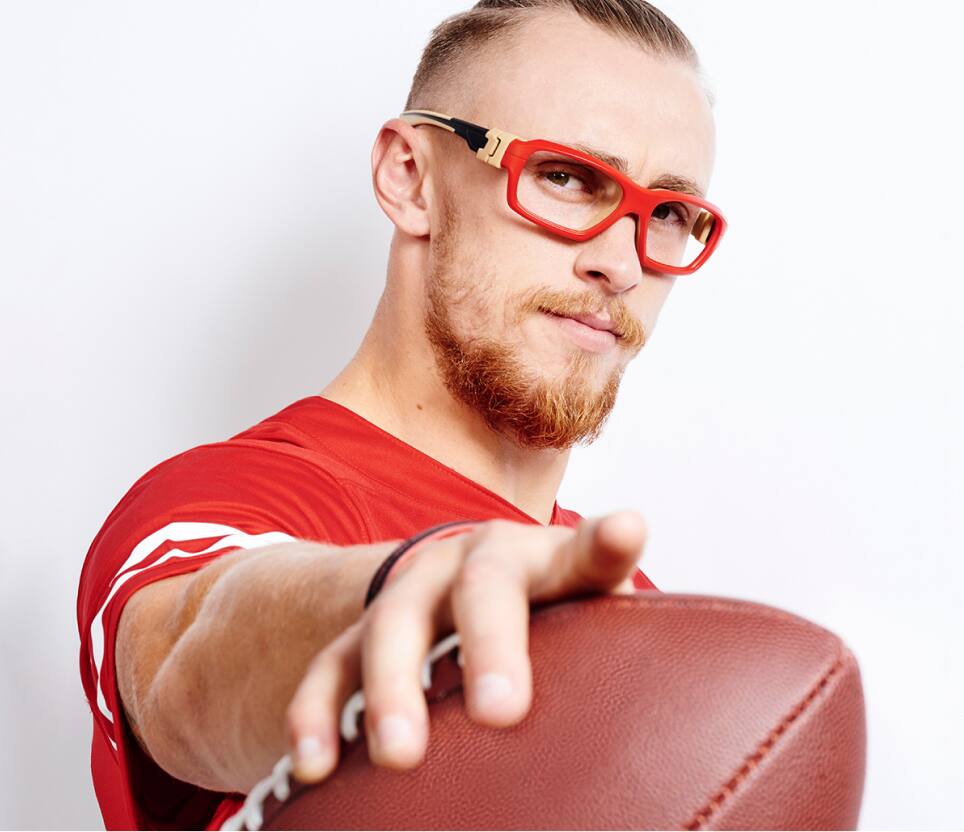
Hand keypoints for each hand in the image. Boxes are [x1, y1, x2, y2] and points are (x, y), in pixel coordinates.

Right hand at [284, 509, 646, 781]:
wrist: (451, 590)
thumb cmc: (538, 613)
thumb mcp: (580, 603)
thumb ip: (610, 603)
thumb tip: (655, 597)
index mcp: (536, 558)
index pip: (578, 550)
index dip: (601, 546)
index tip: (628, 532)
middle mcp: (467, 564)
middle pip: (479, 590)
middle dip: (488, 647)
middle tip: (501, 712)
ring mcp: (408, 595)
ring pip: (390, 626)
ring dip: (391, 689)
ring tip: (398, 756)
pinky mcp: (356, 635)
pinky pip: (329, 668)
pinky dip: (317, 713)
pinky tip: (313, 764)